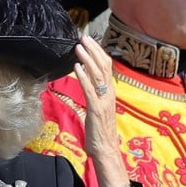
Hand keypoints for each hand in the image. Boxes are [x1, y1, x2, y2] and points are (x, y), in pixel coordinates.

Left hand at [73, 35, 128, 186]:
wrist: (106, 150)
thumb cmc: (100, 131)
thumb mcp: (97, 108)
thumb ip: (94, 95)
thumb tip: (86, 83)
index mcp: (109, 92)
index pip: (106, 67)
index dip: (98, 52)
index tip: (88, 41)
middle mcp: (109, 93)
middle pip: (103, 66)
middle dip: (93, 50)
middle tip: (83, 36)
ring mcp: (103, 100)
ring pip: (97, 74)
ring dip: (87, 59)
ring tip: (79, 47)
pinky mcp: (96, 109)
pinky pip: (90, 90)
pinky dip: (83, 77)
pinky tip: (76, 67)